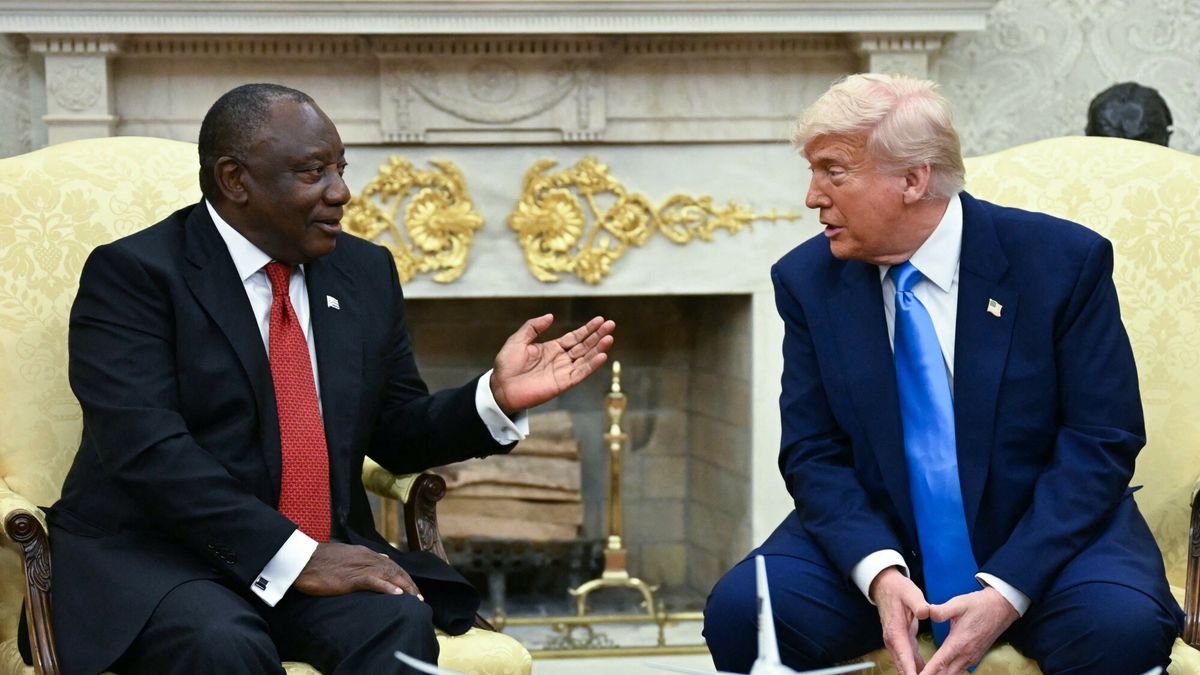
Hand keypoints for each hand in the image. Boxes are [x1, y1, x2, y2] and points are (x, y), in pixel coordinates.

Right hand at [293, 542, 422, 599]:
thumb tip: (382, 559)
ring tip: (416, 599)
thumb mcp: (346, 556)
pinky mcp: (351, 577)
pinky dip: (387, 587)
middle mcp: (367, 558)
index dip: (404, 577)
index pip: (391, 565)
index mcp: (365, 554)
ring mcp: (360, 567)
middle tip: (420, 599)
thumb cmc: (319, 561)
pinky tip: (398, 595)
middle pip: (395, 570)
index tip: (412, 589)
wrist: (301, 560)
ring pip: (390, 575)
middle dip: (409, 584)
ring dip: (405, 587)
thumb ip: (363, 558)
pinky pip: (373, 581)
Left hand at [490, 314, 615, 415]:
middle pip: (584, 346)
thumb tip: (550, 316)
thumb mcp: (518, 340)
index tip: (600, 320)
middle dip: (598, 335)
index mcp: (552, 348)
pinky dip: (592, 365)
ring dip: (598, 348)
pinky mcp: (562, 384)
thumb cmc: (506, 365)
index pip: (575, 337)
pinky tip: (602, 356)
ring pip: (585, 359)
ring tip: (610, 338)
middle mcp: (560, 360)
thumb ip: (533, 327)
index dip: (587, 329)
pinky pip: (580, 373)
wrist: (500, 388)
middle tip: (611, 325)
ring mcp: (562, 372)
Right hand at [870, 567, 929, 674]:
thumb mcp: (910, 593)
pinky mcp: (900, 641)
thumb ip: (919, 604)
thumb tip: (926, 613)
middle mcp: (893, 640)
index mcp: (895, 631)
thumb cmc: (898, 590)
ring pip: (905, 664)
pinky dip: (916, 668)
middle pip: (903, 666)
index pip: (904, 657)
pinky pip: (908, 659)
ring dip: (915, 673)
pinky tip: (925, 673)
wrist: (885, 586)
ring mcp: (895, 642)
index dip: (911, 672)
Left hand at [919, 587, 1017, 673]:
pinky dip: (948, 674)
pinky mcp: (973, 657)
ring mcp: (971, 658)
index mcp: (959, 643)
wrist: (1001, 608)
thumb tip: (926, 612)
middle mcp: (965, 654)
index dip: (927, 673)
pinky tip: (940, 672)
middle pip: (945, 674)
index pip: (939, 663)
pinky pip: (959, 671)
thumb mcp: (959, 603)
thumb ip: (942, 610)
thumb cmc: (978, 605)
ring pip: (953, 674)